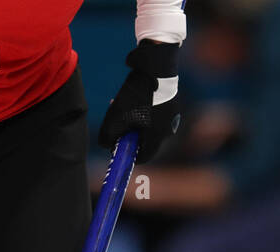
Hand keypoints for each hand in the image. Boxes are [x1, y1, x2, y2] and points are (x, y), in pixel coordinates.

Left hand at [98, 39, 181, 163]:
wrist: (156, 66)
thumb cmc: (137, 94)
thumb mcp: (116, 116)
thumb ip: (108, 135)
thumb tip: (105, 145)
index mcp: (157, 137)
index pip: (143, 157)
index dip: (129, 155)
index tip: (119, 147)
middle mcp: (168, 130)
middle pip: (145, 140)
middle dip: (129, 133)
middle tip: (117, 121)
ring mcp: (173, 116)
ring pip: (150, 125)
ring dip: (134, 119)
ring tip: (121, 105)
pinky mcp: (174, 103)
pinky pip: (157, 113)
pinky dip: (144, 109)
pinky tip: (135, 95)